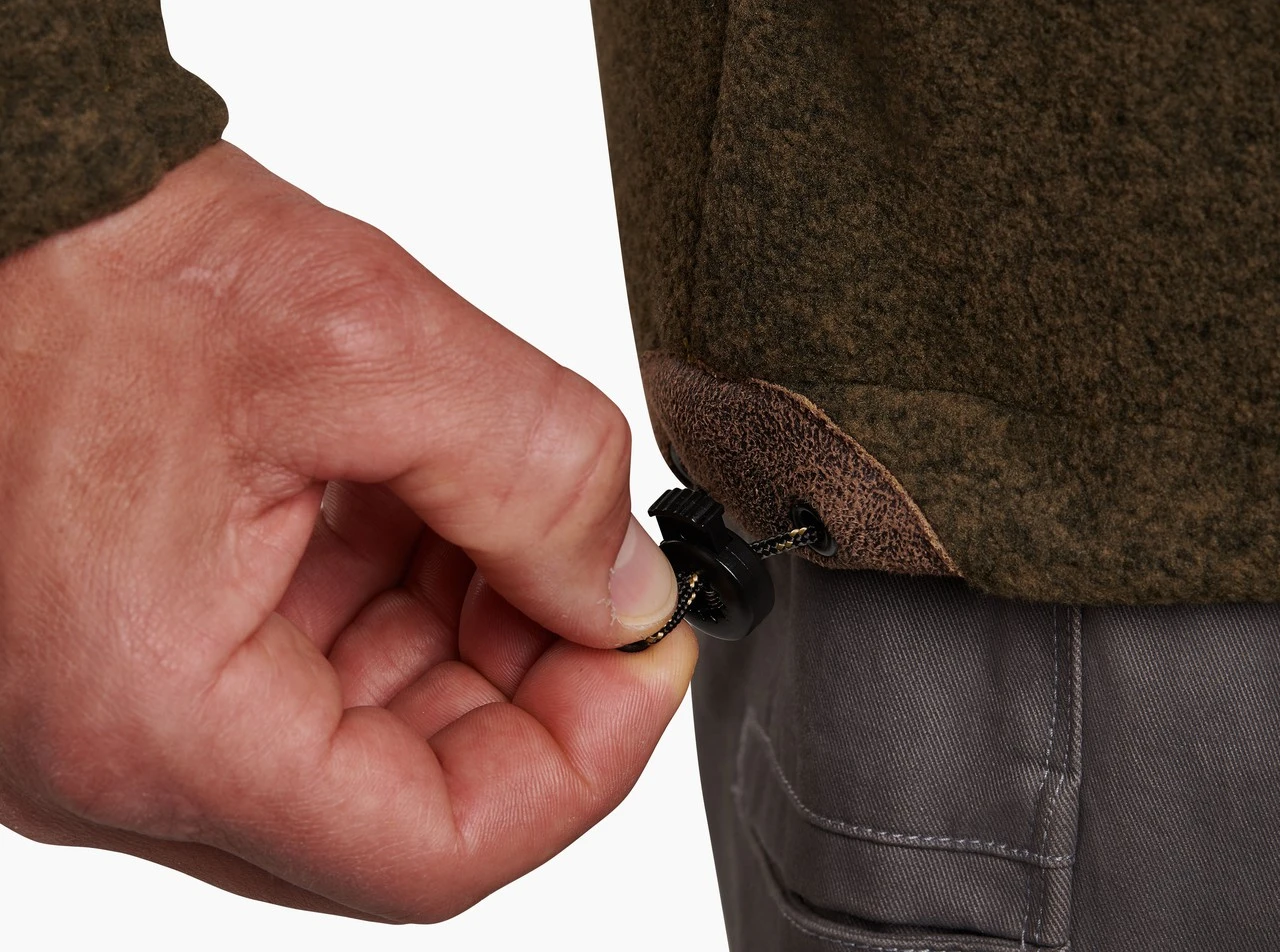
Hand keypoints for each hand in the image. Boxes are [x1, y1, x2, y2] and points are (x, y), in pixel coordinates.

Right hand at [0, 143, 691, 921]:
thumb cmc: (78, 252)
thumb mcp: (363, 341)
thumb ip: (534, 475)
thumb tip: (622, 590)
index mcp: (156, 713)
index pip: (431, 850)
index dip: (580, 761)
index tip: (649, 659)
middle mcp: (111, 750)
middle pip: (401, 798)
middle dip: (530, 683)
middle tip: (601, 578)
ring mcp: (113, 707)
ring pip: (358, 738)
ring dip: (464, 635)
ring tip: (512, 517)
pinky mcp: (125, 650)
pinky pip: (297, 678)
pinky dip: (393, 605)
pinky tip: (434, 512)